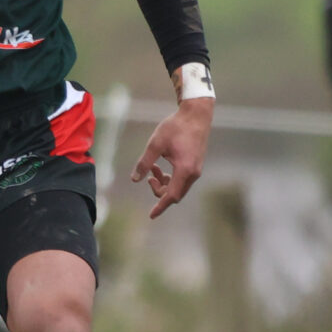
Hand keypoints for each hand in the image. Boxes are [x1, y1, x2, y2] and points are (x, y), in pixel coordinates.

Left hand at [133, 97, 212, 218]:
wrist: (196, 115)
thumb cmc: (175, 127)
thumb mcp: (155, 144)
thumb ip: (145, 163)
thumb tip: (135, 179)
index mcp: (184, 170)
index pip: (171, 195)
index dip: (160, 206)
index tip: (151, 215)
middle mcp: (193, 173)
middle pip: (174, 193)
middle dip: (159, 190)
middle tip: (149, 176)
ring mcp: (196, 169)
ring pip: (178, 187)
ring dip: (164, 182)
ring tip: (152, 167)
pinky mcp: (196, 165)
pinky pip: (182, 179)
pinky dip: (170, 177)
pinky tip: (160, 165)